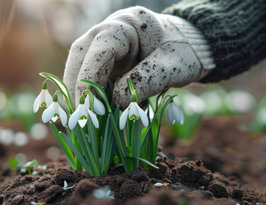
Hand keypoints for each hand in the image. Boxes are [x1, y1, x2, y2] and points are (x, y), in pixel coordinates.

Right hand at [63, 6, 213, 107]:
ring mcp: (103, 46)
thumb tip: (119, 101)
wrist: (188, 47)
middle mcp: (107, 32)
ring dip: (78, 93)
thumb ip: (147, 80)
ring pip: (79, 66)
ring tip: (82, 118)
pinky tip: (91, 113)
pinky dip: (88, 95)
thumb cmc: (183, 52)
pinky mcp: (104, 62)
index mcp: (125, 25)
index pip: (99, 49)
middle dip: (77, 87)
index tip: (92, 107)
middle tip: (81, 117)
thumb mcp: (172, 67)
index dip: (90, 78)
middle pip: (80, 56)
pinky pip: (90, 77)